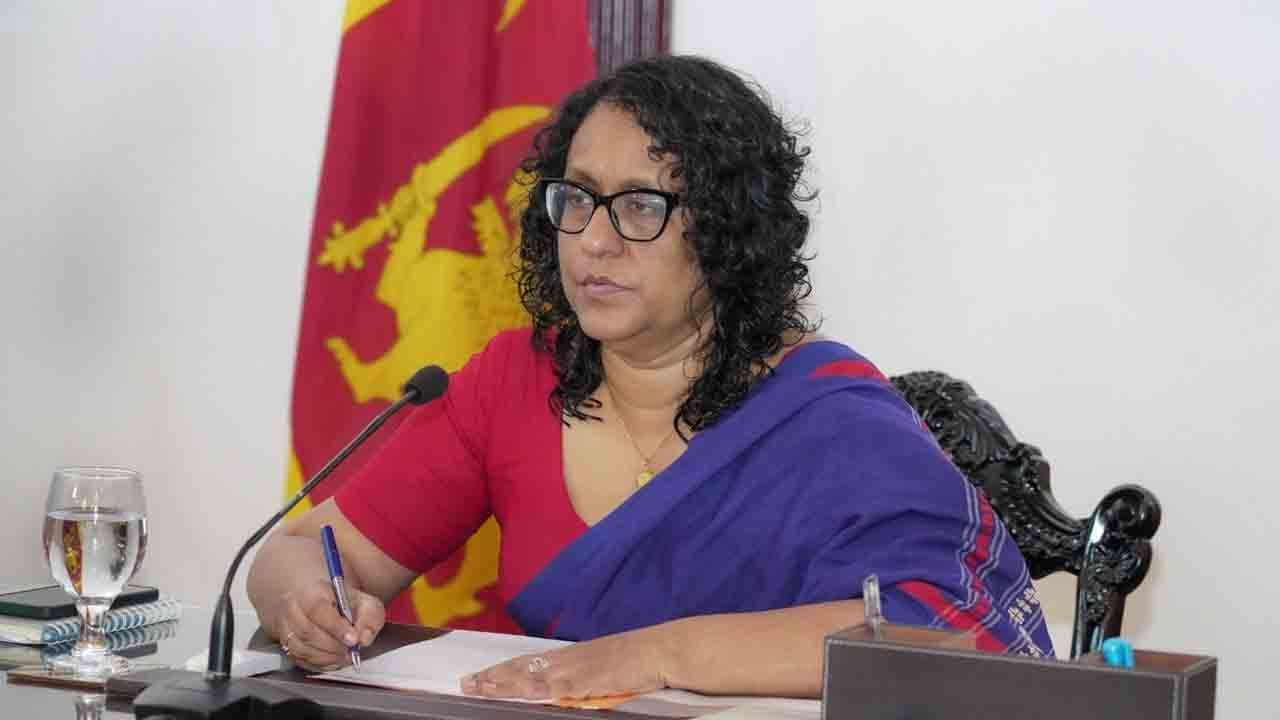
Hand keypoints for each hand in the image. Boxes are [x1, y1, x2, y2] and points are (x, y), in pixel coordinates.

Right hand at [275, 578, 384, 670]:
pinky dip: (319, 664)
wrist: (320, 602)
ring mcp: (284, 627)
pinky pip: (299, 659)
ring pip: (300, 648)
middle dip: (333, 646)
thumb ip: (370, 616)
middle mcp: (292, 609)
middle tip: (351, 651)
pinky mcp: (284, 644)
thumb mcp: (363, 601)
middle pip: (307, 631)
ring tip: (345, 656)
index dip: (336, 627)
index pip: (318, 609)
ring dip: (326, 657)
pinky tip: (334, 660)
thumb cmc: (342, 602)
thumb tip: (364, 638)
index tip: (353, 639)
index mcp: (310, 591)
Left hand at [459, 626, 668, 700]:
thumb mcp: (604, 664)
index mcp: (571, 655)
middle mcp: (567, 659)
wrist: (660, 650)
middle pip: (521, 666)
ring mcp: (575, 669)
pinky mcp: (586, 680)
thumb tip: (563, 688)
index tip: (481, 674)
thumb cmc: (639, 658)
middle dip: (493, 676)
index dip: (503, 668)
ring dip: (501, 682)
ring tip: (478, 687)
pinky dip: (532, 689)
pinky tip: (515, 693)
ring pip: (529, 676)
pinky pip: (553, 687)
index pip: (528, 662)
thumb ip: (582, 676)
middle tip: (465, 683)